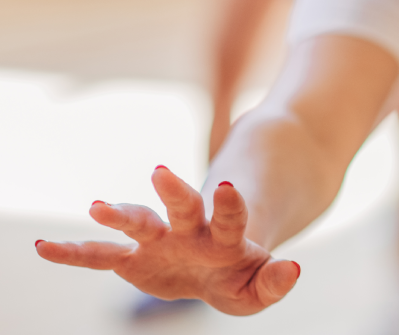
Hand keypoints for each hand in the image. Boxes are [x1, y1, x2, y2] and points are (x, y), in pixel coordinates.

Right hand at [34, 166, 299, 315]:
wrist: (216, 266)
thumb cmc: (240, 274)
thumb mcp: (259, 287)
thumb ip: (275, 282)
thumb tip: (294, 269)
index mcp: (225, 235)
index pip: (230, 214)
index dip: (230, 203)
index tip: (228, 186)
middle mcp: (189, 229)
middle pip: (182, 204)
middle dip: (174, 190)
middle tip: (162, 172)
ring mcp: (158, 240)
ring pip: (138, 221)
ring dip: (121, 213)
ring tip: (98, 207)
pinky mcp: (132, 259)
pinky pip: (98, 257)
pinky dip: (72, 253)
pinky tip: (44, 248)